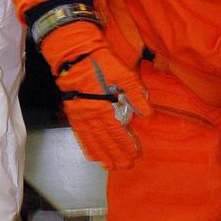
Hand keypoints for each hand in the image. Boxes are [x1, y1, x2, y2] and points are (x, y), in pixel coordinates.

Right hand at [42, 23, 150, 168]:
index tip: (136, 154)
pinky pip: (80, 135)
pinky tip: (92, 155)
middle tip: (126, 166)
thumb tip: (148, 113)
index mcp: (105, 107)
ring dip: (102, 155)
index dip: (127, 145)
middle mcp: (91, 116)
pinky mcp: (73, 113)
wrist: (73, 54)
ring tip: (110, 166)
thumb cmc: (100, 62)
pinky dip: (86, 147)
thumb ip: (136, 94)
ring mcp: (80, 116)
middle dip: (116, 154)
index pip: (118, 132)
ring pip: (92, 141)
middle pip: (106, 141)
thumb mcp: (123, 73)